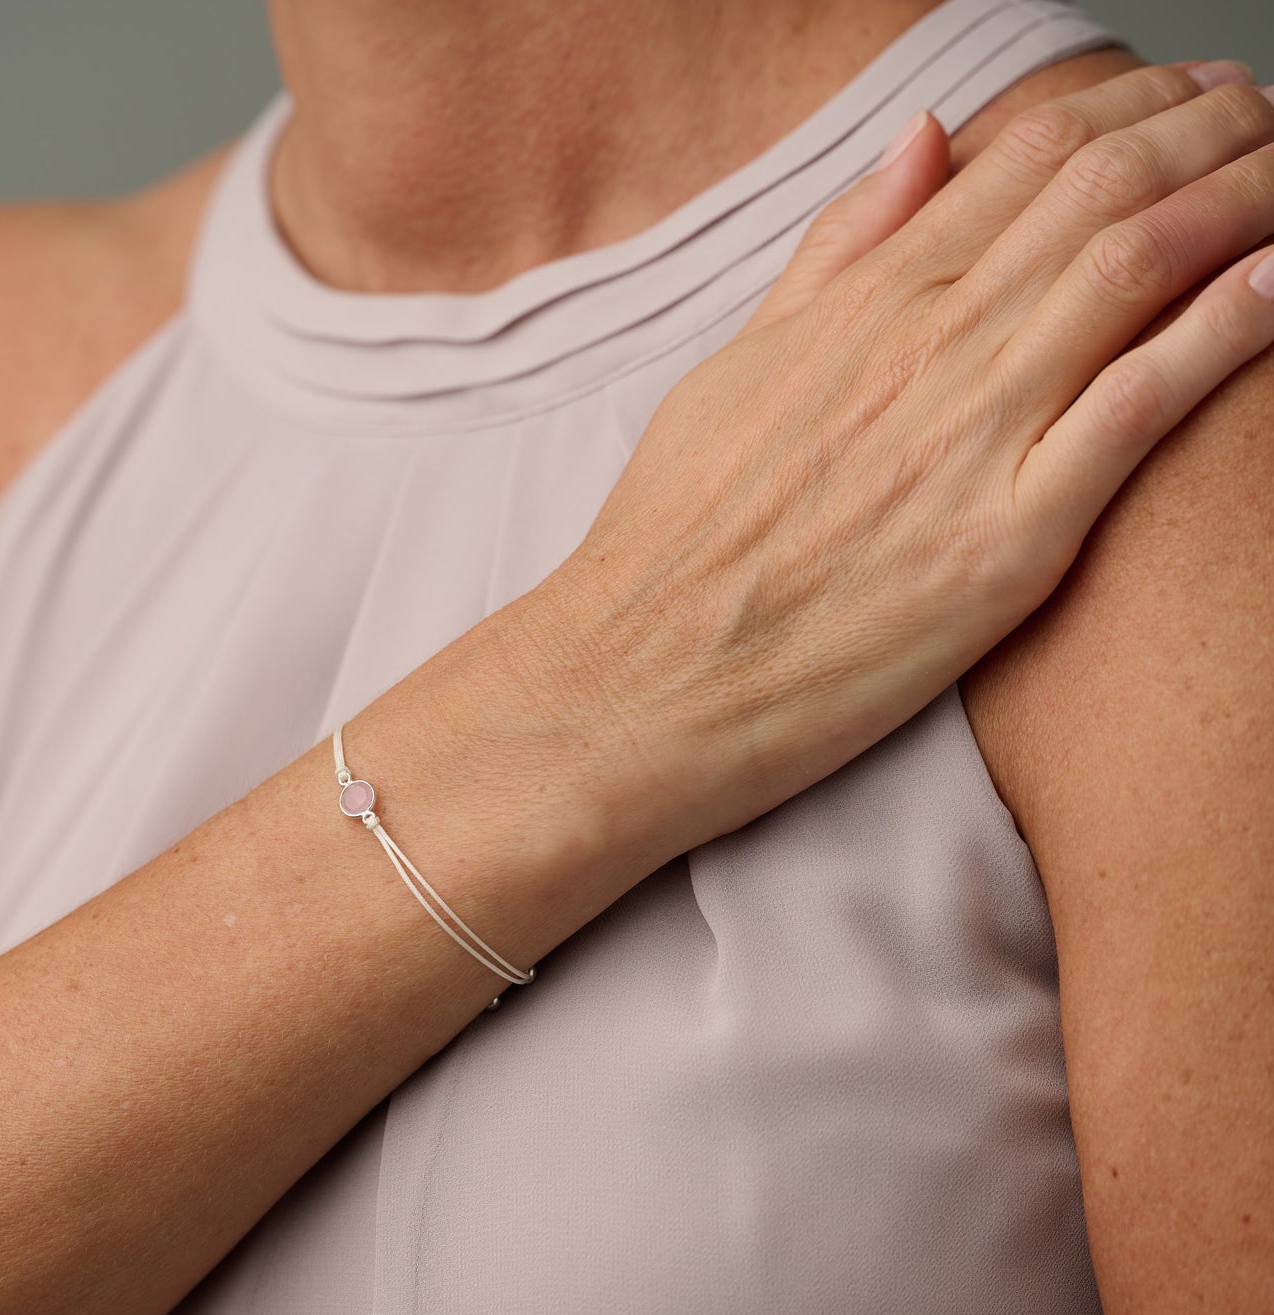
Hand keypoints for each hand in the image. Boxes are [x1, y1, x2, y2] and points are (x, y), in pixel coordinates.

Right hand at [533, 60, 1273, 860]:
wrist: (637, 680)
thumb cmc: (672, 541)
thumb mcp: (734, 369)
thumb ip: (833, 257)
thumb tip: (922, 145)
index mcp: (859, 304)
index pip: (1025, 159)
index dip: (1131, 108)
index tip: (1189, 101)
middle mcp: (921, 349)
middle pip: (1101, 194)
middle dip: (1209, 132)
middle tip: (1270, 118)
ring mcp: (966, 442)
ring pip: (1138, 273)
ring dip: (1243, 201)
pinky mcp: (1002, 546)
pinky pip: (1135, 412)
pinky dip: (1223, 336)